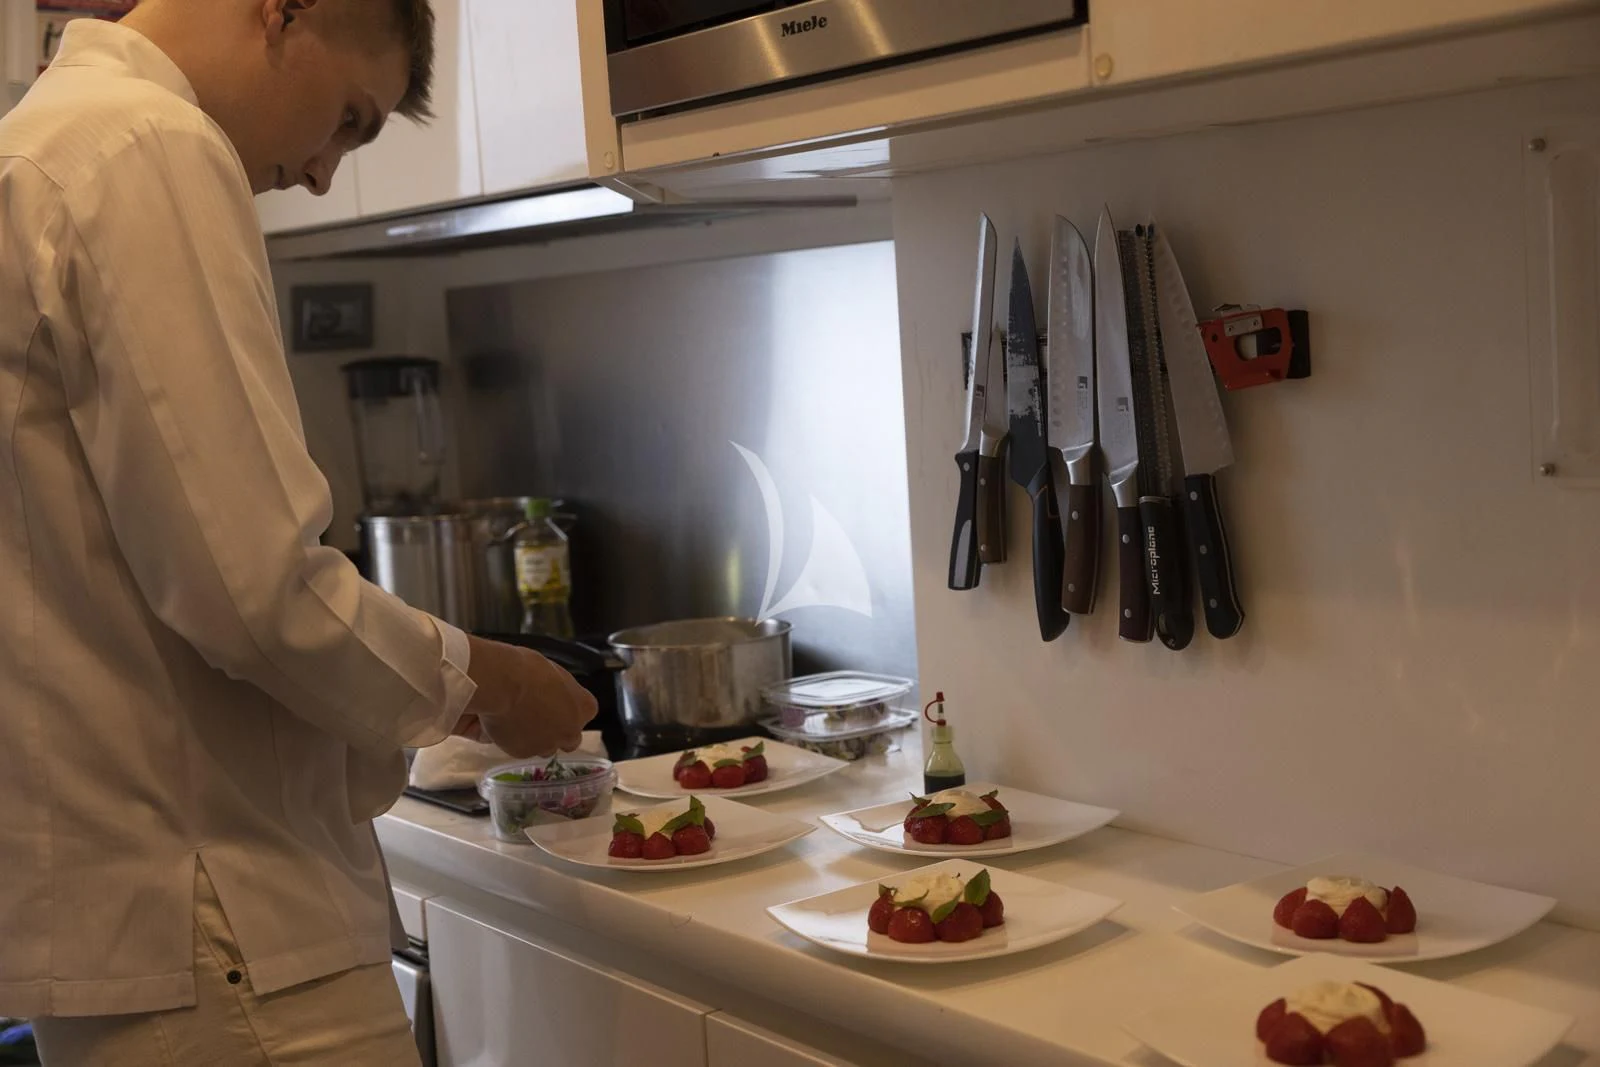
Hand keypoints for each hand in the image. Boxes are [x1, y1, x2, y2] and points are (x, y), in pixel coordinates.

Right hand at [459, 637, 597, 758]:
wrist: (501, 685)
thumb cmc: (528, 669)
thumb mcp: (554, 673)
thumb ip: (561, 691)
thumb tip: (554, 693)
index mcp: (584, 707)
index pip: (585, 713)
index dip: (570, 710)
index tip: (557, 703)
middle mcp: (570, 732)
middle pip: (570, 739)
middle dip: (558, 732)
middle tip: (539, 718)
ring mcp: (547, 745)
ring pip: (545, 748)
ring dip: (537, 739)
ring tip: (518, 721)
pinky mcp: (523, 753)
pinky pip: (522, 749)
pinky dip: (515, 741)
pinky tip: (504, 726)